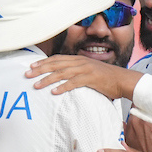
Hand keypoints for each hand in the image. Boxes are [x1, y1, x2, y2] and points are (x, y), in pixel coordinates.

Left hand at [26, 54, 142, 99]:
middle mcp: (80, 62)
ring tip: (36, 85)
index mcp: (78, 59)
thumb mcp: (89, 71)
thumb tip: (63, 78)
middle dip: (40, 69)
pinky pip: (73, 83)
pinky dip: (62, 87)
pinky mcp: (91, 79)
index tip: (31, 66)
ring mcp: (85, 69)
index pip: (57, 59)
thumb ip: (76, 73)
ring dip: (47, 79)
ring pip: (61, 73)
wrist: (123, 80)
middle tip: (27, 75)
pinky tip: (53, 92)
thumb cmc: (106, 79)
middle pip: (56, 64)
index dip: (43, 62)